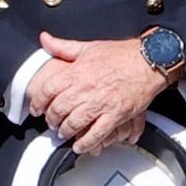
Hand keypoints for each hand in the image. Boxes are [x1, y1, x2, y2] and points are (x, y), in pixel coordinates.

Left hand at [25, 33, 168, 152]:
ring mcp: (101, 103)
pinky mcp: (115, 115)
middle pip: (58, 110)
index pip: (48, 90)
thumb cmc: (121, 55)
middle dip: (51, 120)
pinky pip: (96, 134)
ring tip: (64, 133)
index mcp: (78, 72)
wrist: (148, 61)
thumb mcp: (88, 47)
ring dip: (65, 132)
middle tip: (51, 123)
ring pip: (74, 124)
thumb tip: (45, 39)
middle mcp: (87, 88)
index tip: (37, 108)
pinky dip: (86, 143)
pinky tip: (80, 146)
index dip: (38, 102)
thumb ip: (63, 46)